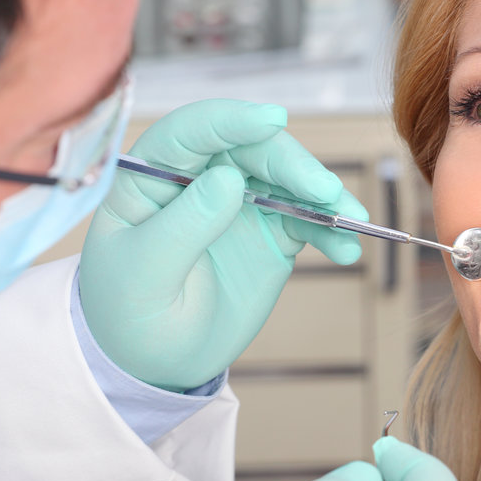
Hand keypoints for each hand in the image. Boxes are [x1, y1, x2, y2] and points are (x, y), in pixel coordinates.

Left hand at [80, 100, 366, 390]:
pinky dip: (330, 231)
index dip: (231, 120)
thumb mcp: (143, 275)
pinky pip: (307, 221)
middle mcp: (199, 179)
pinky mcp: (271, 233)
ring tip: (352, 221)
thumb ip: (183, 225)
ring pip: (288, 180)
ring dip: (324, 196)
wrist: (155, 360)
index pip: (191, 132)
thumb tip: (228, 178)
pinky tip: (346, 249)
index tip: (273, 120)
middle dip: (294, 166)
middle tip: (326, 192)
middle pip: (252, 151)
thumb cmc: (128, 313)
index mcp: (152, 176)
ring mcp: (239, 204)